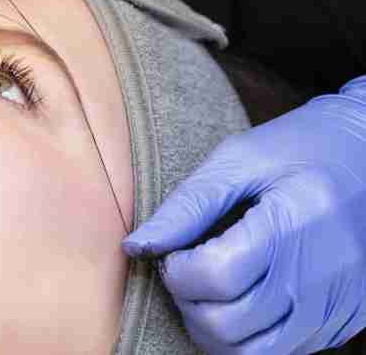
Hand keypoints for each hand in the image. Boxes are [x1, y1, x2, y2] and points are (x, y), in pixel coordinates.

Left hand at [122, 75, 365, 353]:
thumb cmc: (300, 146)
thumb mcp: (239, 158)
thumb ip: (188, 204)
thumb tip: (136, 246)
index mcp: (296, 221)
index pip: (217, 276)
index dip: (176, 269)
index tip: (169, 251)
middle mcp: (324, 274)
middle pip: (229, 324)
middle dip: (186, 301)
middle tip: (182, 268)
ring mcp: (338, 305)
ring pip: (254, 352)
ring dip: (212, 327)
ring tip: (205, 285)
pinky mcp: (344, 320)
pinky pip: (284, 351)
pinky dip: (247, 334)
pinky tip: (238, 297)